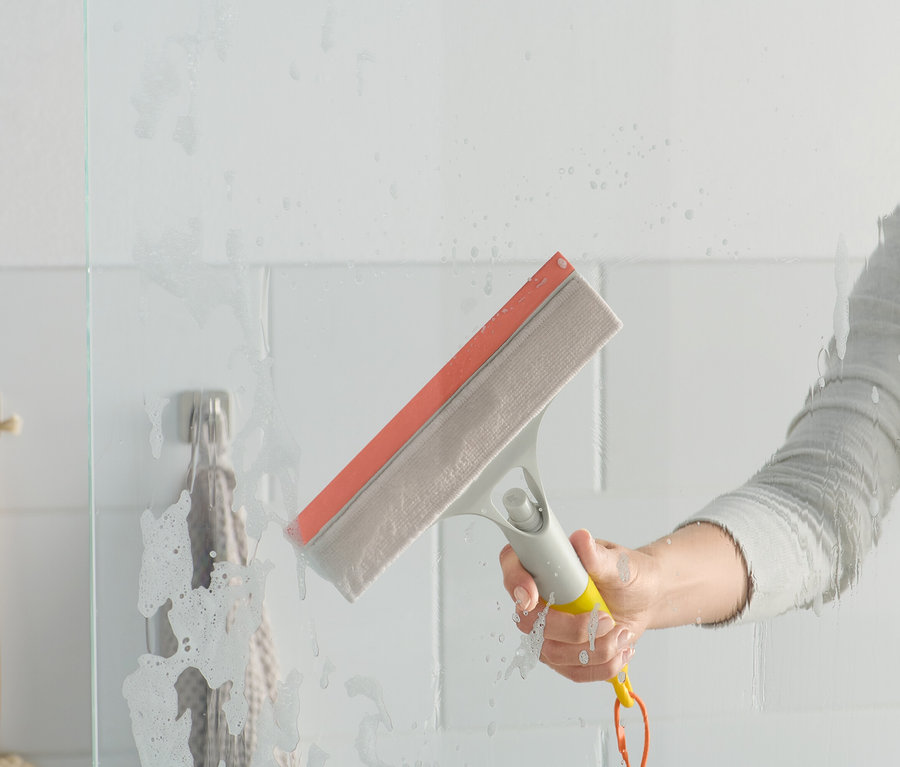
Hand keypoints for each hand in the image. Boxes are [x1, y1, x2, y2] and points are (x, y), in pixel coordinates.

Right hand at [499, 522, 749, 682]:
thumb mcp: (617, 563)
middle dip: (571, 629)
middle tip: (605, 619)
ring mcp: (547, 629)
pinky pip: (572, 671)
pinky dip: (601, 666)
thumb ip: (597, 556)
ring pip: (552, 652)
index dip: (515, 582)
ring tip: (621, 634)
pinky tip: (620, 650)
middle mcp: (538, 597)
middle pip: (530, 622)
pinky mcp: (563, 653)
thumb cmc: (628, 574)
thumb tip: (581, 539)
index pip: (512, 567)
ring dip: (593, 650)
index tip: (532, 596)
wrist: (644, 599)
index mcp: (543, 563)